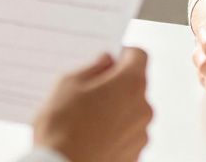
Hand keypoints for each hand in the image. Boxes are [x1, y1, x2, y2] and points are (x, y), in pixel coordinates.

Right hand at [34, 48, 152, 161]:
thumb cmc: (61, 128)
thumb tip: (105, 62)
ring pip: (131, 112)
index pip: (138, 56)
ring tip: (85, 120)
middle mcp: (143, 109)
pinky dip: (114, 133)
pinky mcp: (134, 156)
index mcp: (130, 84)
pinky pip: (127, 135)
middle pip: (135, 86)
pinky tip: (91, 137)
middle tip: (88, 92)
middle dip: (115, 85)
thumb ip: (92, 67)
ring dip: (115, 111)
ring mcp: (141, 135)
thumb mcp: (67, 85)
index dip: (122, 54)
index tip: (108, 60)